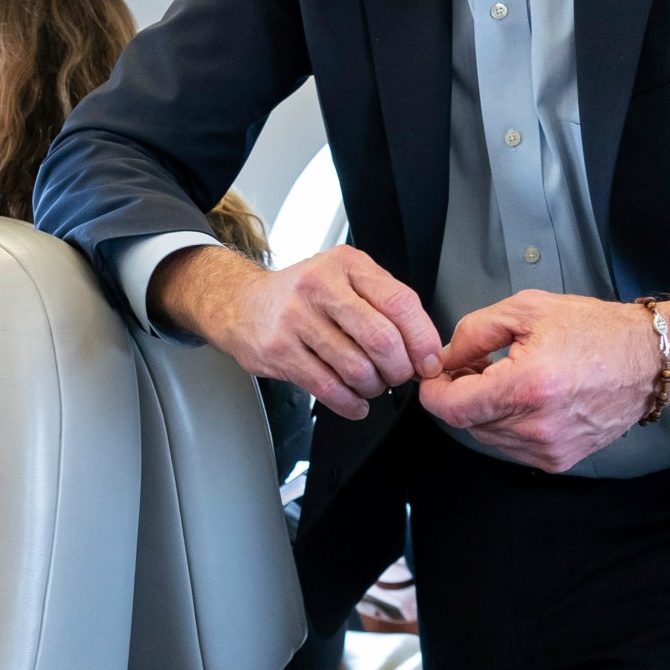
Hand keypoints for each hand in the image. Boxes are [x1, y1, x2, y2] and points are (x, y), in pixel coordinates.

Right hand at [149, 243, 442, 419]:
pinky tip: (354, 402)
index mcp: (347, 265)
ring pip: (356, 368)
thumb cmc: (301, 295)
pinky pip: (328, 387)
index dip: (422, 340)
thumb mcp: (344, 279)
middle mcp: (320, 286)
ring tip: (371, 385)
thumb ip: (384, 304)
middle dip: (399, 370)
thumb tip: (424, 350)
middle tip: (398, 376)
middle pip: (381, 339)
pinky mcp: (279, 350)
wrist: (241, 303)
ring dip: (373, 387)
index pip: (401, 303)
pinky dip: (350, 404)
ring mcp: (296, 318)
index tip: (428, 362)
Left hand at [416, 291, 669, 472]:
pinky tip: (527, 398)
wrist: (650, 360)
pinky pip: (512, 446)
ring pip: (487, 436)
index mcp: (527, 387)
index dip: (434, 390)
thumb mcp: (527, 310)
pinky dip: (508, 424)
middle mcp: (537, 427)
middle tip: (479, 365)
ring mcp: (550, 449)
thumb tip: (444, 358)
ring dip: (485, 410)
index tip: (437, 374)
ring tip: (509, 378)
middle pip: (467, 423)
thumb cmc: (595, 331)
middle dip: (462, 393)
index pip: (451, 408)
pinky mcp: (560, 460)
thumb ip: (474, 333)